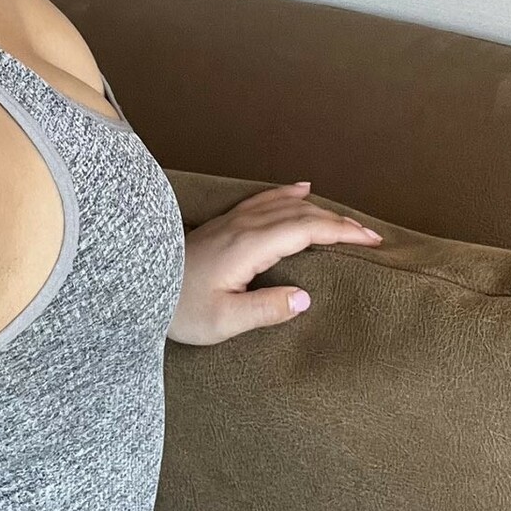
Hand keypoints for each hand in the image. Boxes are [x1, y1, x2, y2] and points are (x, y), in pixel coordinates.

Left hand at [166, 182, 381, 345]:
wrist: (139, 286)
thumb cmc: (180, 309)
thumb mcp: (223, 321)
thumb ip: (265, 310)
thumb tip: (305, 298)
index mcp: (249, 246)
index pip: (306, 230)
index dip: (342, 232)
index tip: (371, 239)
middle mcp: (244, 226)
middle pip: (301, 214)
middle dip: (339, 221)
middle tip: (371, 234)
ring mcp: (233, 221)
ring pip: (285, 204)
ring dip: (320, 209)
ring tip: (347, 219)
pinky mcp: (225, 224)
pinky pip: (265, 200)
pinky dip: (289, 194)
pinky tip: (301, 189)